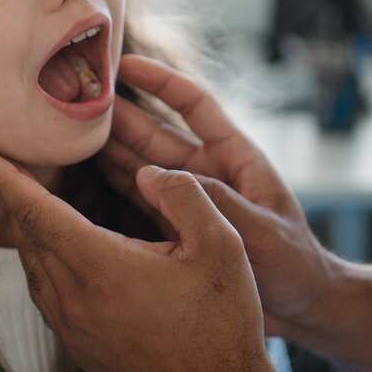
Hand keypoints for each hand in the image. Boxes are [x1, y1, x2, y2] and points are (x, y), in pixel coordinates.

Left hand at [0, 148, 279, 371]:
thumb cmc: (221, 321)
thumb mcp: (221, 245)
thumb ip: (183, 195)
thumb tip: (148, 172)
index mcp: (101, 266)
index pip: (36, 213)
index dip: (6, 179)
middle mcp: (75, 299)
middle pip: (28, 237)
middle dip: (18, 197)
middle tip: (19, 165)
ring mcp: (73, 327)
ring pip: (34, 267)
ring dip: (32, 231)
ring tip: (42, 203)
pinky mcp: (80, 346)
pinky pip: (46, 294)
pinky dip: (45, 262)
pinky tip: (66, 252)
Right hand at [100, 54, 343, 337]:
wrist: (302, 308)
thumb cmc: (294, 265)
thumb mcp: (262, 231)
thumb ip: (215, 201)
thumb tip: (155, 175)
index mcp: (237, 158)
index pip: (195, 106)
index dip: (161, 82)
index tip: (126, 63)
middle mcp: (209, 172)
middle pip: (157, 134)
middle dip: (121, 114)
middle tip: (80, 98)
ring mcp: (191, 200)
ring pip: (142, 165)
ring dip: (110, 147)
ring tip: (70, 130)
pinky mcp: (178, 228)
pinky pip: (140, 201)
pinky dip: (113, 187)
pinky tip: (83, 176)